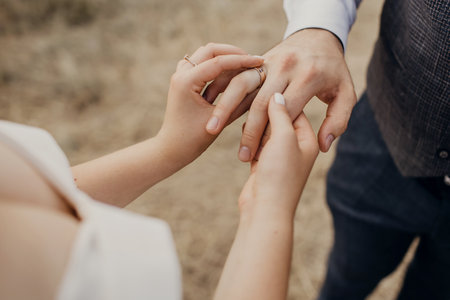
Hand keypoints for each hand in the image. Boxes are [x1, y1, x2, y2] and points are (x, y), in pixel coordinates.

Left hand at [157, 43, 263, 167]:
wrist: (171, 149)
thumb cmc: (194, 140)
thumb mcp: (220, 120)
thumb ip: (239, 101)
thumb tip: (261, 85)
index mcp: (187, 82)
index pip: (219, 62)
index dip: (242, 60)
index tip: (261, 61)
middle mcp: (181, 74)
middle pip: (210, 50)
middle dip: (233, 53)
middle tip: (253, 59)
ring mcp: (180, 75)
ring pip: (205, 54)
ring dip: (225, 57)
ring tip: (245, 65)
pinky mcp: (182, 80)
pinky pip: (201, 63)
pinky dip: (216, 64)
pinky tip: (231, 72)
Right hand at [203, 29, 355, 160]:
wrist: (318, 35)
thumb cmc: (334, 71)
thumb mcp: (346, 94)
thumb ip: (338, 121)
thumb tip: (324, 145)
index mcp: (308, 78)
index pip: (284, 113)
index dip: (271, 137)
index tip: (259, 157)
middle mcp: (286, 67)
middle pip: (260, 103)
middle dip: (249, 132)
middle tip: (239, 156)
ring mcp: (269, 61)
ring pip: (242, 86)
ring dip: (225, 108)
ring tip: (211, 129)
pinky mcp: (258, 60)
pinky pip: (236, 75)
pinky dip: (221, 89)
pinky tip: (209, 106)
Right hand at [238, 93, 318, 219]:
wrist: (265, 210)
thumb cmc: (280, 174)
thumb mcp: (284, 138)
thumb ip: (282, 114)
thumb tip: (277, 96)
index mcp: (307, 140)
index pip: (295, 109)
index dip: (280, 101)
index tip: (265, 92)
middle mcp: (295, 147)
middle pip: (279, 119)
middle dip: (266, 116)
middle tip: (255, 111)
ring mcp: (278, 156)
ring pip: (265, 131)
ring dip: (256, 129)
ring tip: (249, 129)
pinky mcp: (263, 164)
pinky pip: (256, 144)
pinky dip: (250, 141)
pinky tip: (244, 141)